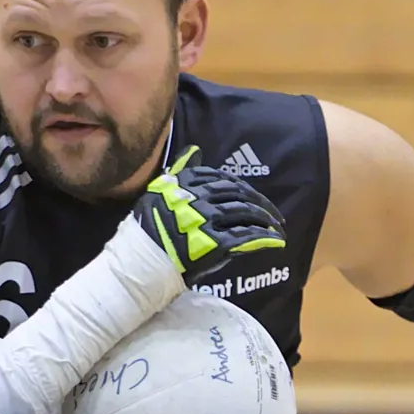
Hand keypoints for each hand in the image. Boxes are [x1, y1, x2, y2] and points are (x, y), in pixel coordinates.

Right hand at [133, 146, 286, 281]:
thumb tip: (195, 151)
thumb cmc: (144, 231)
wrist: (138, 262)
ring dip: (265, 219)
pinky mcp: (214, 243)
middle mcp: (198, 198)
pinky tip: (275, 241)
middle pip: (239, 194)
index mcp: (184, 184)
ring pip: (245, 213)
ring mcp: (207, 220)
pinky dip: (264, 238)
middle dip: (259, 202)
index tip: (250, 194)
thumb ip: (179, 171)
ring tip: (276, 226)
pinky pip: (246, 237)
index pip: (220, 178)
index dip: (240, 186)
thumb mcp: (157, 193)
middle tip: (273, 213)